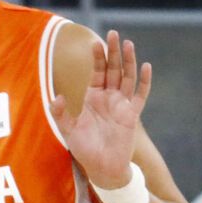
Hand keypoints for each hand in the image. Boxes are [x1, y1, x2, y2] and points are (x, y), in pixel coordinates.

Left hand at [52, 30, 149, 191]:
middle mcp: (109, 98)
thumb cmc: (85, 150)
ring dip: (128, 61)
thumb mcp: (68, 130)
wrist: (102, 168)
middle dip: (113, 52)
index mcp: (93, 98)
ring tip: (128, 44)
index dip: (97, 58)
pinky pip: (140, 95)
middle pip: (113, 70)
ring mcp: (122, 105)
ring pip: (126, 77)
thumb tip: (56, 96)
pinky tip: (146, 66)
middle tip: (113, 34)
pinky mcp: (132, 115)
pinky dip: (144, 81)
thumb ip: (60, 114)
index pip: (96, 73)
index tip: (95, 43)